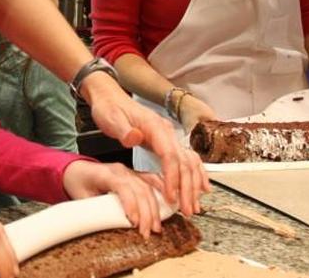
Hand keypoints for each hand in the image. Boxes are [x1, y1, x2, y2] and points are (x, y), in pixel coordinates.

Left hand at [61, 160, 166, 237]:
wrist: (77, 170)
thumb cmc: (78, 183)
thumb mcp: (81, 197)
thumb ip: (94, 209)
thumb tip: (107, 226)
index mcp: (106, 174)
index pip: (123, 187)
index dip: (131, 205)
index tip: (134, 222)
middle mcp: (121, 171)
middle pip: (140, 189)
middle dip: (146, 213)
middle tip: (147, 232)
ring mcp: (129, 172)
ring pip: (148, 188)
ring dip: (155, 208)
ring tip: (156, 227)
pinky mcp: (135, 175)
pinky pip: (151, 181)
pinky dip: (162, 191)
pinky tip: (169, 203)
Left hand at [80, 73, 209, 215]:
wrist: (109, 98)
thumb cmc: (109, 109)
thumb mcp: (110, 118)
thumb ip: (123, 130)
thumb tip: (135, 137)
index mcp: (155, 126)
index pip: (170, 156)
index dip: (173, 178)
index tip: (171, 197)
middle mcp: (166, 131)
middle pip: (184, 162)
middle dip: (187, 188)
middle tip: (188, 210)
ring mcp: (168, 137)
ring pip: (189, 162)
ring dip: (193, 185)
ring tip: (193, 206)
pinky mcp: (166, 142)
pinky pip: (186, 159)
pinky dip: (195, 174)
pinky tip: (200, 188)